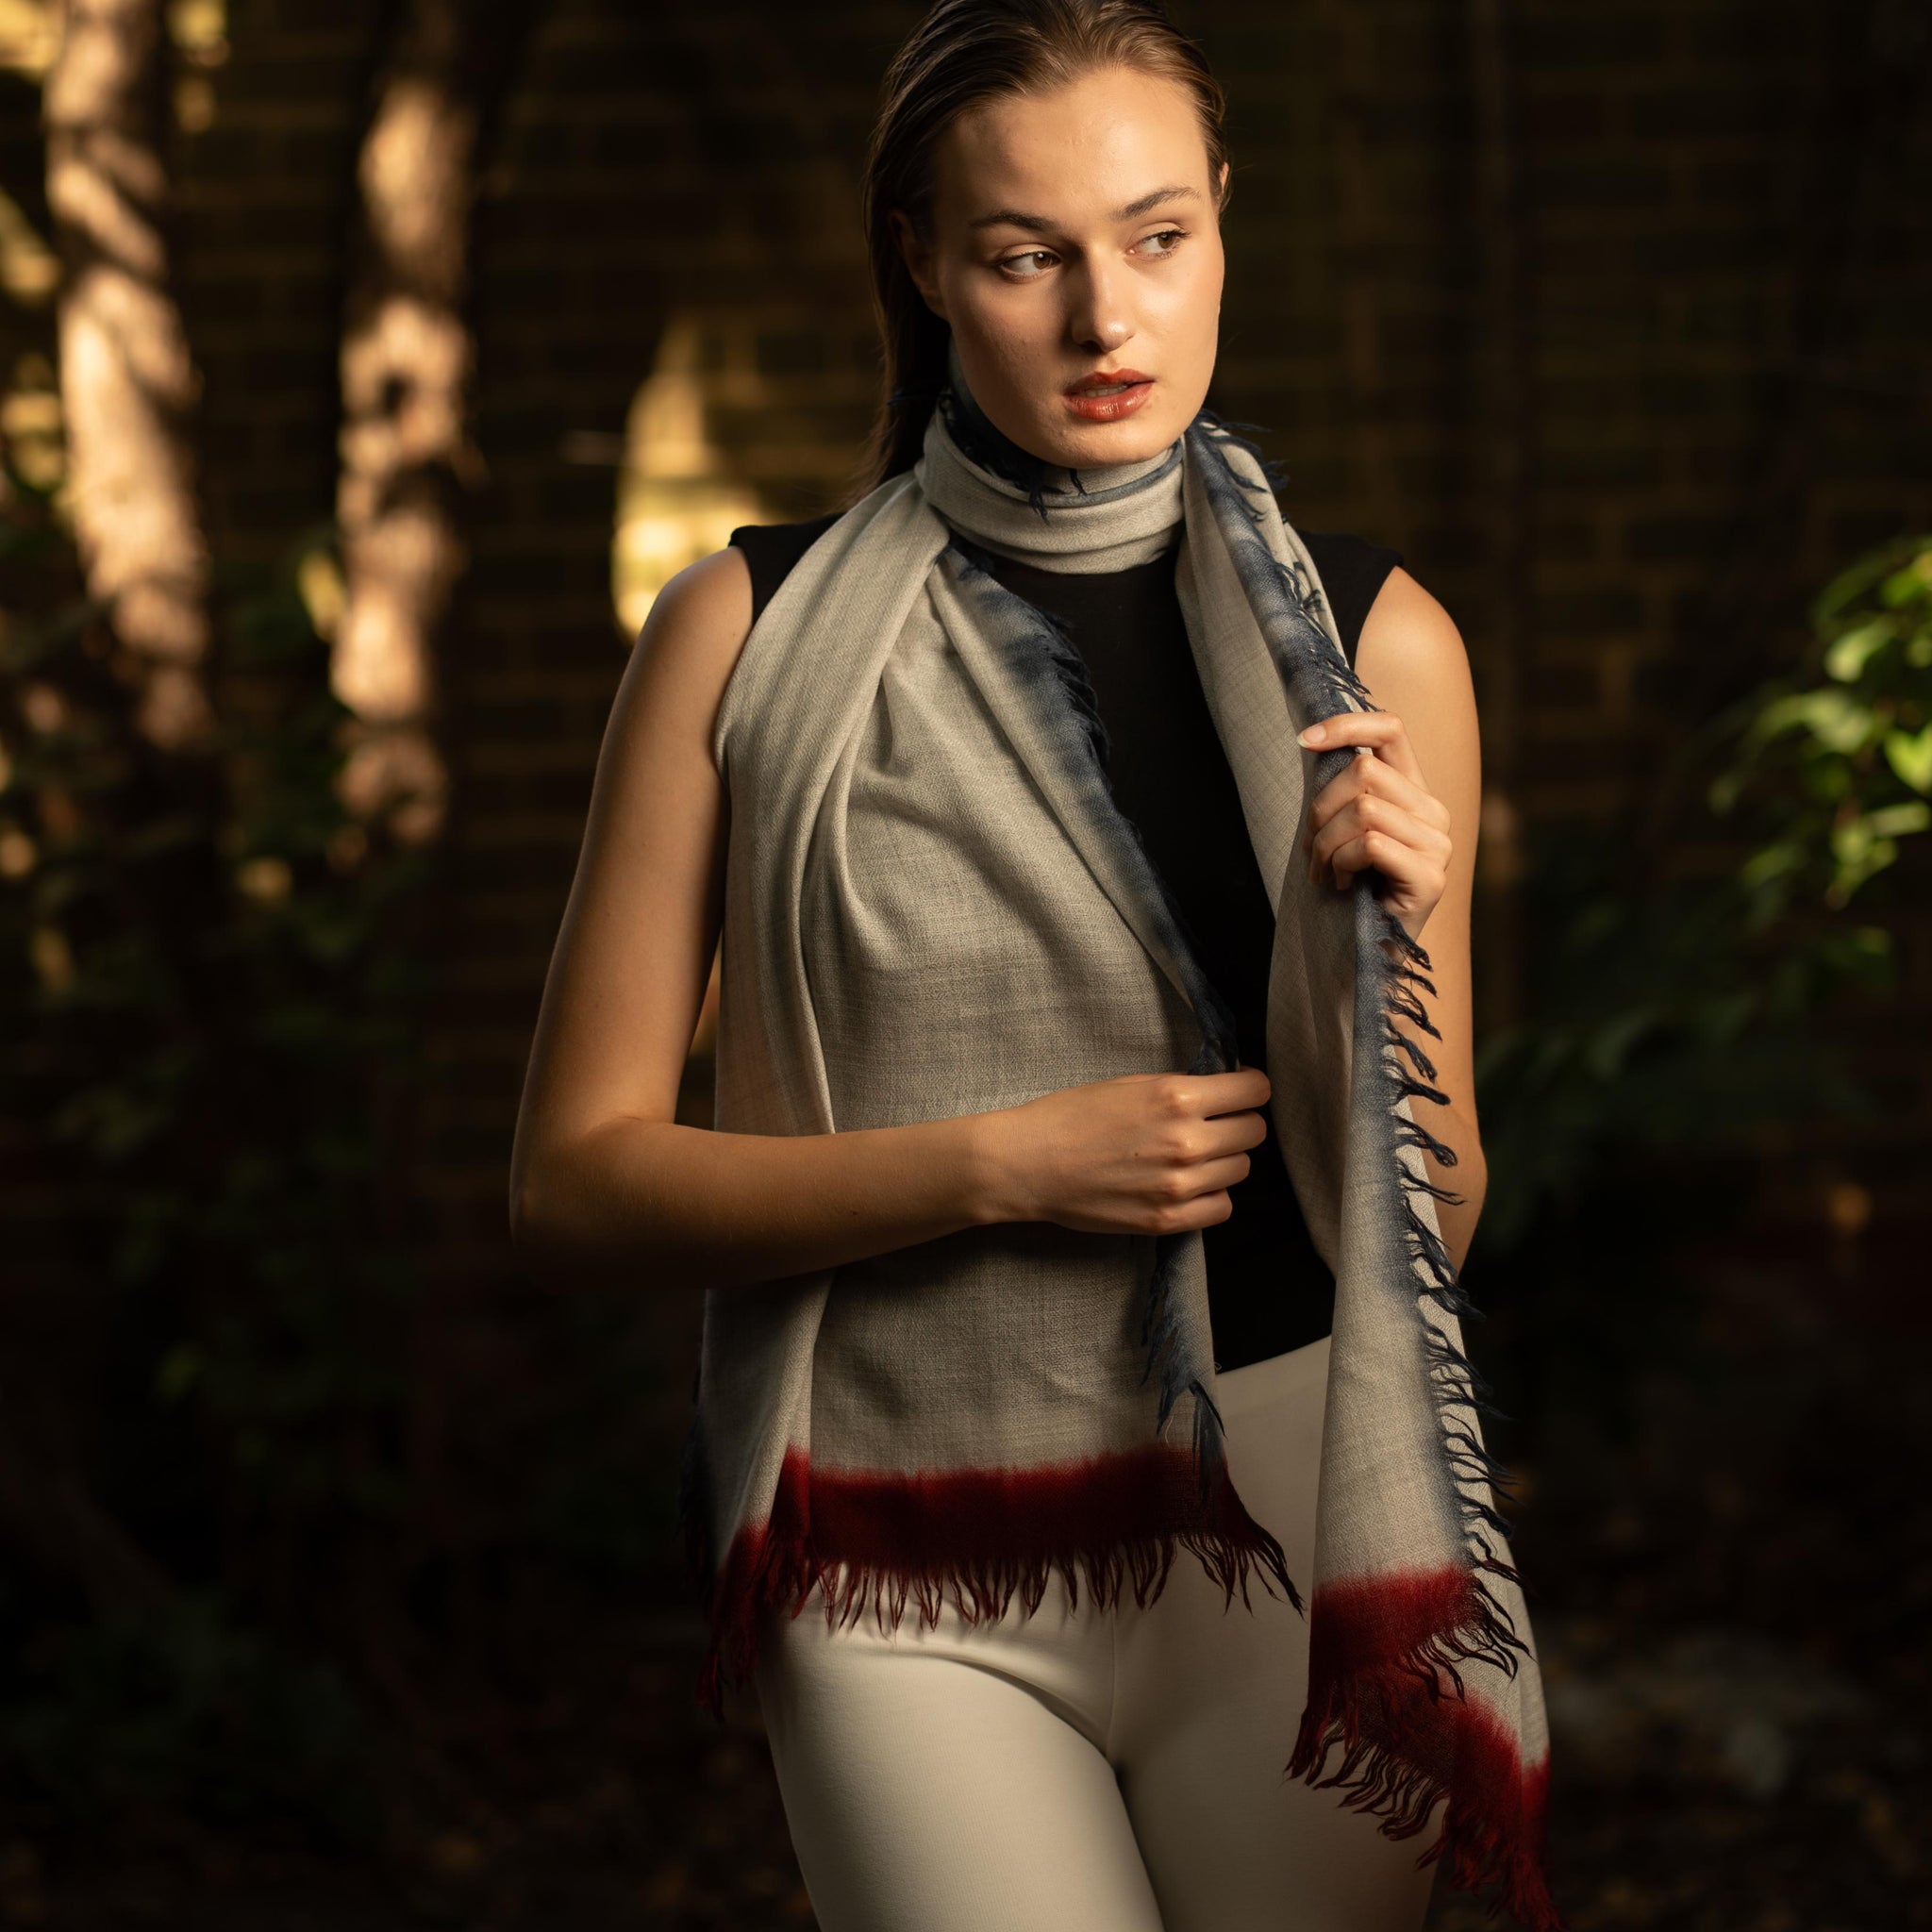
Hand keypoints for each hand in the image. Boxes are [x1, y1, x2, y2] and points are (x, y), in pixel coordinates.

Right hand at [979, 1067, 1271, 1235]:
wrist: (1029, 1163)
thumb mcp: (1131, 1083)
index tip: (1240, 1092)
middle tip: (1213, 1123)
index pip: (1255, 1092)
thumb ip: (1182, 1090)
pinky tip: (1188, 1185)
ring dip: (1224, 1159)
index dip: (1250, 1088)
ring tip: (1193, 1155)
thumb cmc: (1071, 1116)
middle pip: (1253, 1132)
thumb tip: (1224, 1093)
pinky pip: (1222, 1207)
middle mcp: (1187, 1141)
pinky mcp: (1168, 1219)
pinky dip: (1212, 1195)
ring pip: (1240, 1169)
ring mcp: (1180, 1185)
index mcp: (1177, 1097)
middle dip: (1238, 1123)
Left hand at [1297, 709, 1453, 943]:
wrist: (1362, 953)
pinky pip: (1371, 845)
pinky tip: (1339, 885)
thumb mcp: (1339, 828)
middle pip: (1364, 771)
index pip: (1391, 729)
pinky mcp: (1431, 878)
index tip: (1304, 740)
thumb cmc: (1347, 889)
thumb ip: (1340, 788)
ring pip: (1364, 809)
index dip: (1347, 725)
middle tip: (1311, 850)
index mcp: (1413, 792)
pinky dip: (1340, 864)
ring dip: (1324, 844)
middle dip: (1320, 809)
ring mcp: (1438, 845)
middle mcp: (1434, 812)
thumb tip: (1311, 738)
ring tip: (1323, 872)